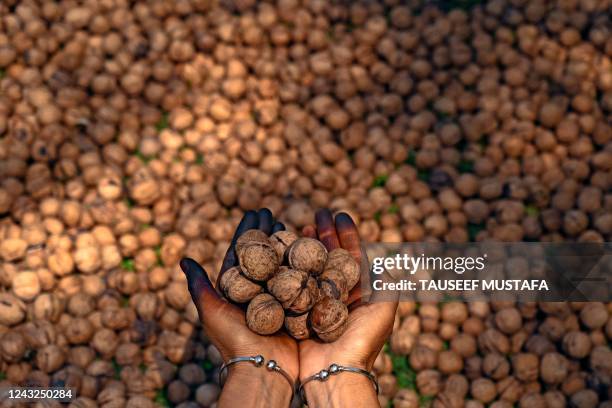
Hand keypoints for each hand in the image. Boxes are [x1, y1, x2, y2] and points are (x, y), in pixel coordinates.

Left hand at [180, 209, 297, 407]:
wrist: (262, 369)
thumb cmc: (234, 341)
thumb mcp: (212, 311)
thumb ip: (200, 285)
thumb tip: (182, 259)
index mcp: (236, 290)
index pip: (241, 252)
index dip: (248, 231)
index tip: (255, 211)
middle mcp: (258, 291)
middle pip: (263, 254)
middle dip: (267, 232)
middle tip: (272, 211)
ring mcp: (278, 298)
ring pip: (283, 263)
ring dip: (286, 242)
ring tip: (292, 223)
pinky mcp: (296, 307)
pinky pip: (301, 280)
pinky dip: (305, 262)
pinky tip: (311, 247)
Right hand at [298, 209, 398, 407]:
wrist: (336, 371)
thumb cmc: (363, 339)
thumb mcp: (384, 307)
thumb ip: (389, 281)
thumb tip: (395, 257)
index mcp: (359, 292)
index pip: (352, 255)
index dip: (347, 234)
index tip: (339, 215)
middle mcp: (337, 294)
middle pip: (330, 256)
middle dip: (324, 234)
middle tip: (316, 215)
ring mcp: (317, 302)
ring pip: (311, 266)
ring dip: (307, 246)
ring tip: (299, 228)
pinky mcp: (298, 311)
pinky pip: (293, 284)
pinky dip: (288, 266)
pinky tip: (284, 251)